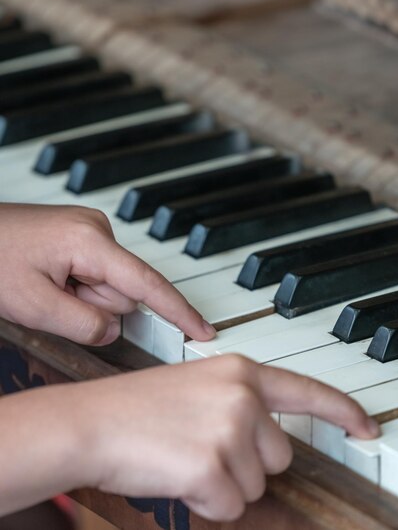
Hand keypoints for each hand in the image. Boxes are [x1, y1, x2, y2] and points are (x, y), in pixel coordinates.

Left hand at [0, 203, 213, 344]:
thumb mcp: (33, 306)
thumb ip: (82, 324)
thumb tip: (113, 331)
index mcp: (90, 241)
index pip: (147, 283)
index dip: (178, 311)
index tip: (202, 330)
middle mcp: (97, 230)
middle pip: (122, 290)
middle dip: (94, 305)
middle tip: (53, 300)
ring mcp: (90, 231)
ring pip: (107, 285)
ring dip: (82, 297)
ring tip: (47, 287)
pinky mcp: (83, 237)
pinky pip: (95, 275)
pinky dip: (78, 287)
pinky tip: (52, 280)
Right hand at [70, 355, 379, 520]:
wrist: (92, 423)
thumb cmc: (137, 408)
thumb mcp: (197, 389)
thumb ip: (241, 405)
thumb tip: (270, 440)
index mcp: (239, 372)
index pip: (308, 392)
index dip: (343, 412)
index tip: (365, 427)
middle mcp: (242, 396)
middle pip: (278, 455)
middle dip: (246, 463)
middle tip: (200, 446)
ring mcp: (229, 430)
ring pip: (254, 485)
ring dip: (223, 483)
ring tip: (183, 455)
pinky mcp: (213, 467)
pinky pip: (229, 506)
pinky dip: (204, 502)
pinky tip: (175, 474)